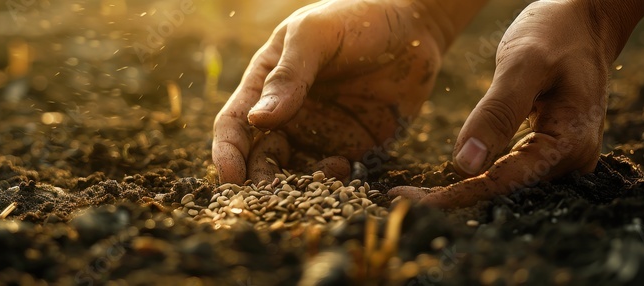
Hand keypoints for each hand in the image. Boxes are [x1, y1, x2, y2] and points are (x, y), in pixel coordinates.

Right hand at [212, 0, 476, 182]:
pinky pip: (334, 175)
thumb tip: (258, 120)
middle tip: (273, 194)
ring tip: (321, 177)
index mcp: (266, 83)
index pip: (235, 124)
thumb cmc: (356, 18)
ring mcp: (320, 133)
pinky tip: (345, 170)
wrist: (415, 24)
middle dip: (261, 179)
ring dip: (300, 185)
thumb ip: (289, 75)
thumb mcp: (315, 36)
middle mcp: (288, 114)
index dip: (228, 153)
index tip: (230, 178)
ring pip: (295, 172)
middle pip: (261, 157)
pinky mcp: (353, 147)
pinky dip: (333, 182)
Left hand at [389, 0, 643, 208]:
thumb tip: (465, 165)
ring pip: (509, 186)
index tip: (410, 202)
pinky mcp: (552, 150)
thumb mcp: (524, 65)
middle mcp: (572, 160)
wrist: (587, 21)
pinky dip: (482, 176)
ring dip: (466, 190)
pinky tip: (451, 179)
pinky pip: (514, 172)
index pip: (505, 183)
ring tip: (419, 194)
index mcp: (569, 143)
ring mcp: (565, 158)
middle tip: (404, 199)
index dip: (457, 196)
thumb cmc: (558, 34)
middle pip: (507, 192)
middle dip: (457, 198)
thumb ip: (497, 113)